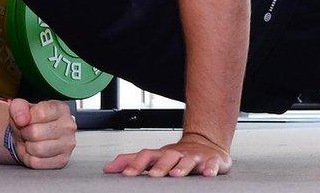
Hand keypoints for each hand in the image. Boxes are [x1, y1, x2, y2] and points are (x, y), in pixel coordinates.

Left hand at [8, 98, 76, 168]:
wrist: (31, 136)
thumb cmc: (29, 120)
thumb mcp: (20, 107)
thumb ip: (18, 108)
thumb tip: (22, 119)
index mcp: (61, 109)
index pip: (40, 113)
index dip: (26, 118)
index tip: (26, 119)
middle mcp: (68, 126)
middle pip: (35, 133)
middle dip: (25, 133)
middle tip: (27, 132)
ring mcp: (67, 144)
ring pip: (37, 149)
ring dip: (27, 146)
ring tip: (31, 141)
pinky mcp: (62, 161)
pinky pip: (37, 163)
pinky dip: (30, 158)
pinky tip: (34, 152)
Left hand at [103, 132, 231, 176]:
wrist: (205, 144)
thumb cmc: (175, 154)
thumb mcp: (153, 157)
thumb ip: (131, 162)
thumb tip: (108, 168)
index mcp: (161, 154)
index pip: (146, 156)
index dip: (136, 165)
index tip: (126, 175)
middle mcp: (176, 153)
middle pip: (167, 157)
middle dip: (160, 166)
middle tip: (153, 175)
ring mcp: (194, 156)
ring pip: (188, 160)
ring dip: (182, 167)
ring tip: (176, 174)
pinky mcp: (212, 160)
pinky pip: (212, 164)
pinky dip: (210, 168)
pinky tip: (207, 174)